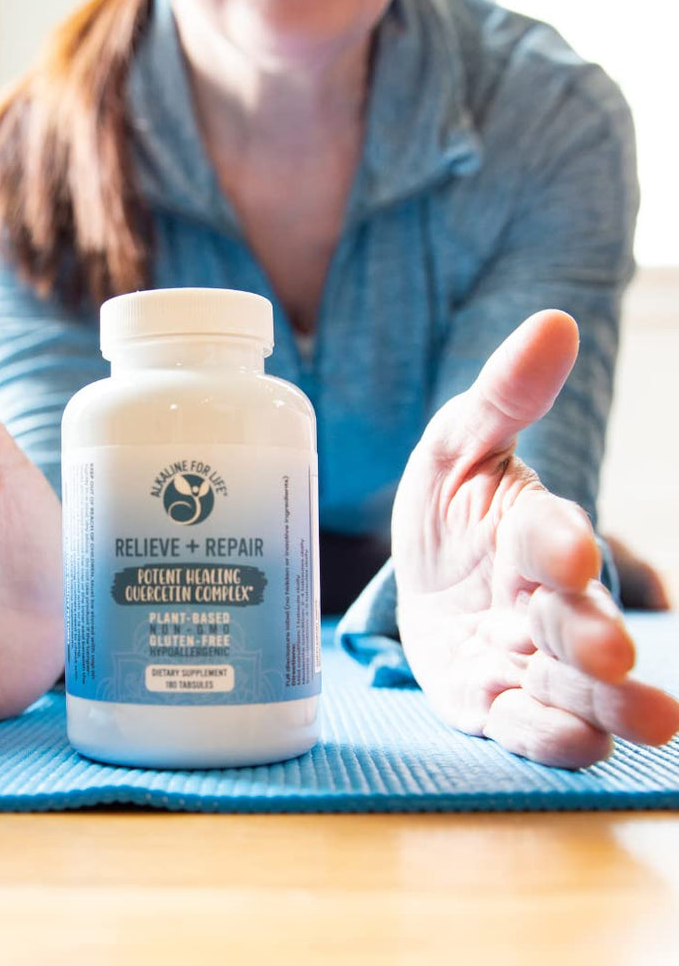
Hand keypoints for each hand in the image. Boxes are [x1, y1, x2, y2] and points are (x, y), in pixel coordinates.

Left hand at [393, 310, 678, 767]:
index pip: (551, 534)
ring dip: (604, 701)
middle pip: (575, 619)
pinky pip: (527, 725)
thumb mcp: (456, 446)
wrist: (423, 577)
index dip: (561, 539)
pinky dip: (549, 735)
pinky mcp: (494, 702)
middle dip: (594, 634)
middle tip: (608, 651)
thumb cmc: (450, 508)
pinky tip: (572, 744)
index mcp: (531, 531)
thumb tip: (552, 323)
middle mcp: (541, 600)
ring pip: (573, 684)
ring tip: (645, 716)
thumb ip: (501, 397)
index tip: (570, 549)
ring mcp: (524, 656)